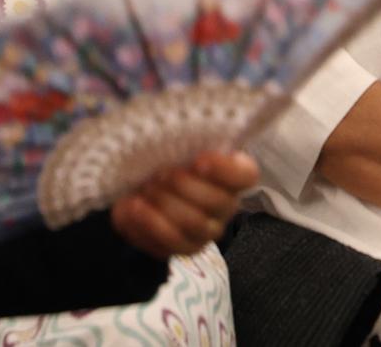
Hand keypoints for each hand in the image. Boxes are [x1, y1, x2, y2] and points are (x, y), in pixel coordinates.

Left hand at [110, 149, 258, 258]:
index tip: (198, 160)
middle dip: (185, 187)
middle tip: (160, 173)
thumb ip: (183, 136)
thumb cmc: (164, 155)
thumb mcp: (174, 138)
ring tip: (146, 188)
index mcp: (233, 172)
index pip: (246, 175)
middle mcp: (226, 204)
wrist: (138, 184)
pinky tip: (134, 205)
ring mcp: (208, 230)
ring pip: (194, 224)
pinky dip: (150, 222)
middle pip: (218, 202)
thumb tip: (177, 132)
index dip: (225, 170)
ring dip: (166, 204)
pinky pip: (171, 242)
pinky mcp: (185, 247)